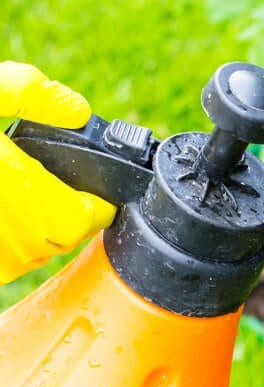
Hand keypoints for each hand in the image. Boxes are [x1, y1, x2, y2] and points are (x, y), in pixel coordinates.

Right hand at [0, 61, 115, 283]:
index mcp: (24, 192)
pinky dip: (10, 241)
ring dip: (39, 231)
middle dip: (68, 217)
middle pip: (63, 237)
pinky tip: (1, 215)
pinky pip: (6, 260)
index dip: (96, 205)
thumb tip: (77, 111)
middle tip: (64, 195)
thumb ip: (27, 93)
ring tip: (26, 201)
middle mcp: (14, 233)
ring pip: (35, 253)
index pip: (85, 216)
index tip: (98, 194)